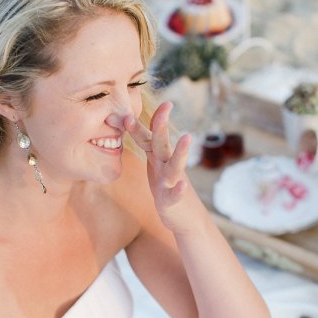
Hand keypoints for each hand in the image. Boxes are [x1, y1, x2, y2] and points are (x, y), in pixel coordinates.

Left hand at [121, 103, 197, 232]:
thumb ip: (149, 144)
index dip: (145, 119)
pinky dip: (178, 189)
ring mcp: (171, 182)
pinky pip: (175, 194)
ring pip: (175, 165)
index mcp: (158, 157)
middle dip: (162, 125)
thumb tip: (129, 121)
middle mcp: (166, 166)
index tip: (138, 99)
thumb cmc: (168, 189)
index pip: (150, 135)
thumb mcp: (157, 164)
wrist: (186, 218)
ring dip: (181, 152)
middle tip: (166, 106)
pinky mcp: (172, 201)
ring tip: (187, 138)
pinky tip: (182, 184)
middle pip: (163, 143)